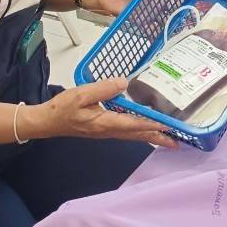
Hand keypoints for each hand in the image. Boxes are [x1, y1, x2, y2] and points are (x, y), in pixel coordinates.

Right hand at [20, 78, 178, 147]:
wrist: (48, 121)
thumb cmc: (63, 108)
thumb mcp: (81, 94)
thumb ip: (103, 88)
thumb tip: (124, 83)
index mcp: (105, 122)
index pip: (134, 124)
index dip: (152, 125)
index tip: (169, 126)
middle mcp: (109, 130)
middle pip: (138, 135)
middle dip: (158, 139)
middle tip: (178, 143)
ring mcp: (106, 132)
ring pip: (134, 135)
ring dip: (151, 137)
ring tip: (167, 139)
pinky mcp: (103, 129)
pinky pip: (127, 133)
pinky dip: (140, 132)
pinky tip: (144, 129)